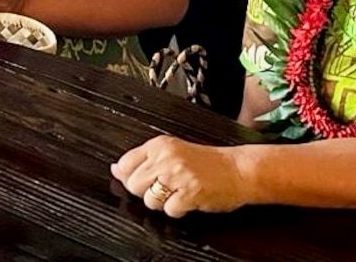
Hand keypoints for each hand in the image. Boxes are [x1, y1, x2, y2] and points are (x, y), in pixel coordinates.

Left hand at [110, 134, 247, 217]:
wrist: (238, 170)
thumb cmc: (207, 162)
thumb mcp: (173, 152)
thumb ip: (144, 160)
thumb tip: (116, 170)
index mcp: (159, 144)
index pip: (125, 164)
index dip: (129, 177)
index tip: (140, 181)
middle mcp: (166, 158)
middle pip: (134, 185)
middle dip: (146, 191)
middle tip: (164, 188)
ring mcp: (177, 175)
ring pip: (149, 200)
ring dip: (162, 203)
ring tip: (178, 193)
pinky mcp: (189, 193)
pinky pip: (169, 210)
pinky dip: (178, 210)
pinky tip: (188, 199)